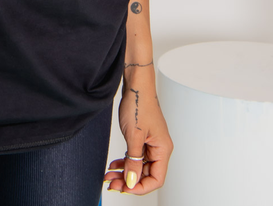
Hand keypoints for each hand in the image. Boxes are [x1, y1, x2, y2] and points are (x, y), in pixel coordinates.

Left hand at [104, 77, 172, 194]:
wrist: (135, 84)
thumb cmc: (138, 103)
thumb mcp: (134, 136)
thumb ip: (133, 161)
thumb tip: (132, 181)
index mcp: (162, 149)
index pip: (156, 179)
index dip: (140, 187)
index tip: (125, 188)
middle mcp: (158, 148)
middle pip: (146, 174)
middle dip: (128, 181)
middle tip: (112, 183)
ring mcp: (150, 143)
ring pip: (138, 166)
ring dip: (124, 173)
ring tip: (109, 176)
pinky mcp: (142, 138)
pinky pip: (134, 156)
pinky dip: (124, 162)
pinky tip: (114, 165)